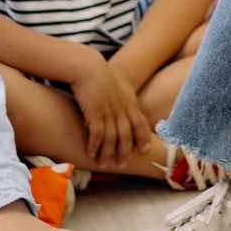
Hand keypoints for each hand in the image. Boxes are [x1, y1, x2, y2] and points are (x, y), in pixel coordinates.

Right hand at [68, 47, 152, 165]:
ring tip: (102, 165)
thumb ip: (121, 96)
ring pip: (112, 139)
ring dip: (108, 154)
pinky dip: (94, 146)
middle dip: (125, 152)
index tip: (143, 151)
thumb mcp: (117, 83)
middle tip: (122, 165)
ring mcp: (109, 111)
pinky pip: (98, 135)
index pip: (141, 124)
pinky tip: (90, 153)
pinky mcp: (95, 112)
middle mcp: (121, 108)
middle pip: (127, 136)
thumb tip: (120, 108)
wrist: (87, 66)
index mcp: (129, 101)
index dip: (143, 139)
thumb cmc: (99, 73)